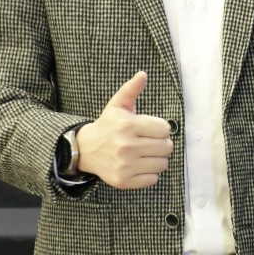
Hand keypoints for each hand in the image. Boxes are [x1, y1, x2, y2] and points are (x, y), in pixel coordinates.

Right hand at [75, 71, 173, 188]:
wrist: (86, 150)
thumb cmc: (108, 125)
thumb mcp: (117, 105)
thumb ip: (131, 90)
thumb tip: (143, 74)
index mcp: (127, 125)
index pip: (165, 129)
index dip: (159, 128)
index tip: (149, 129)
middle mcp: (126, 146)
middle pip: (166, 147)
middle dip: (161, 144)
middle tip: (149, 142)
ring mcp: (125, 165)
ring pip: (162, 164)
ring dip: (157, 159)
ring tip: (145, 153)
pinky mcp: (124, 180)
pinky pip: (153, 179)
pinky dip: (150, 173)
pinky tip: (139, 165)